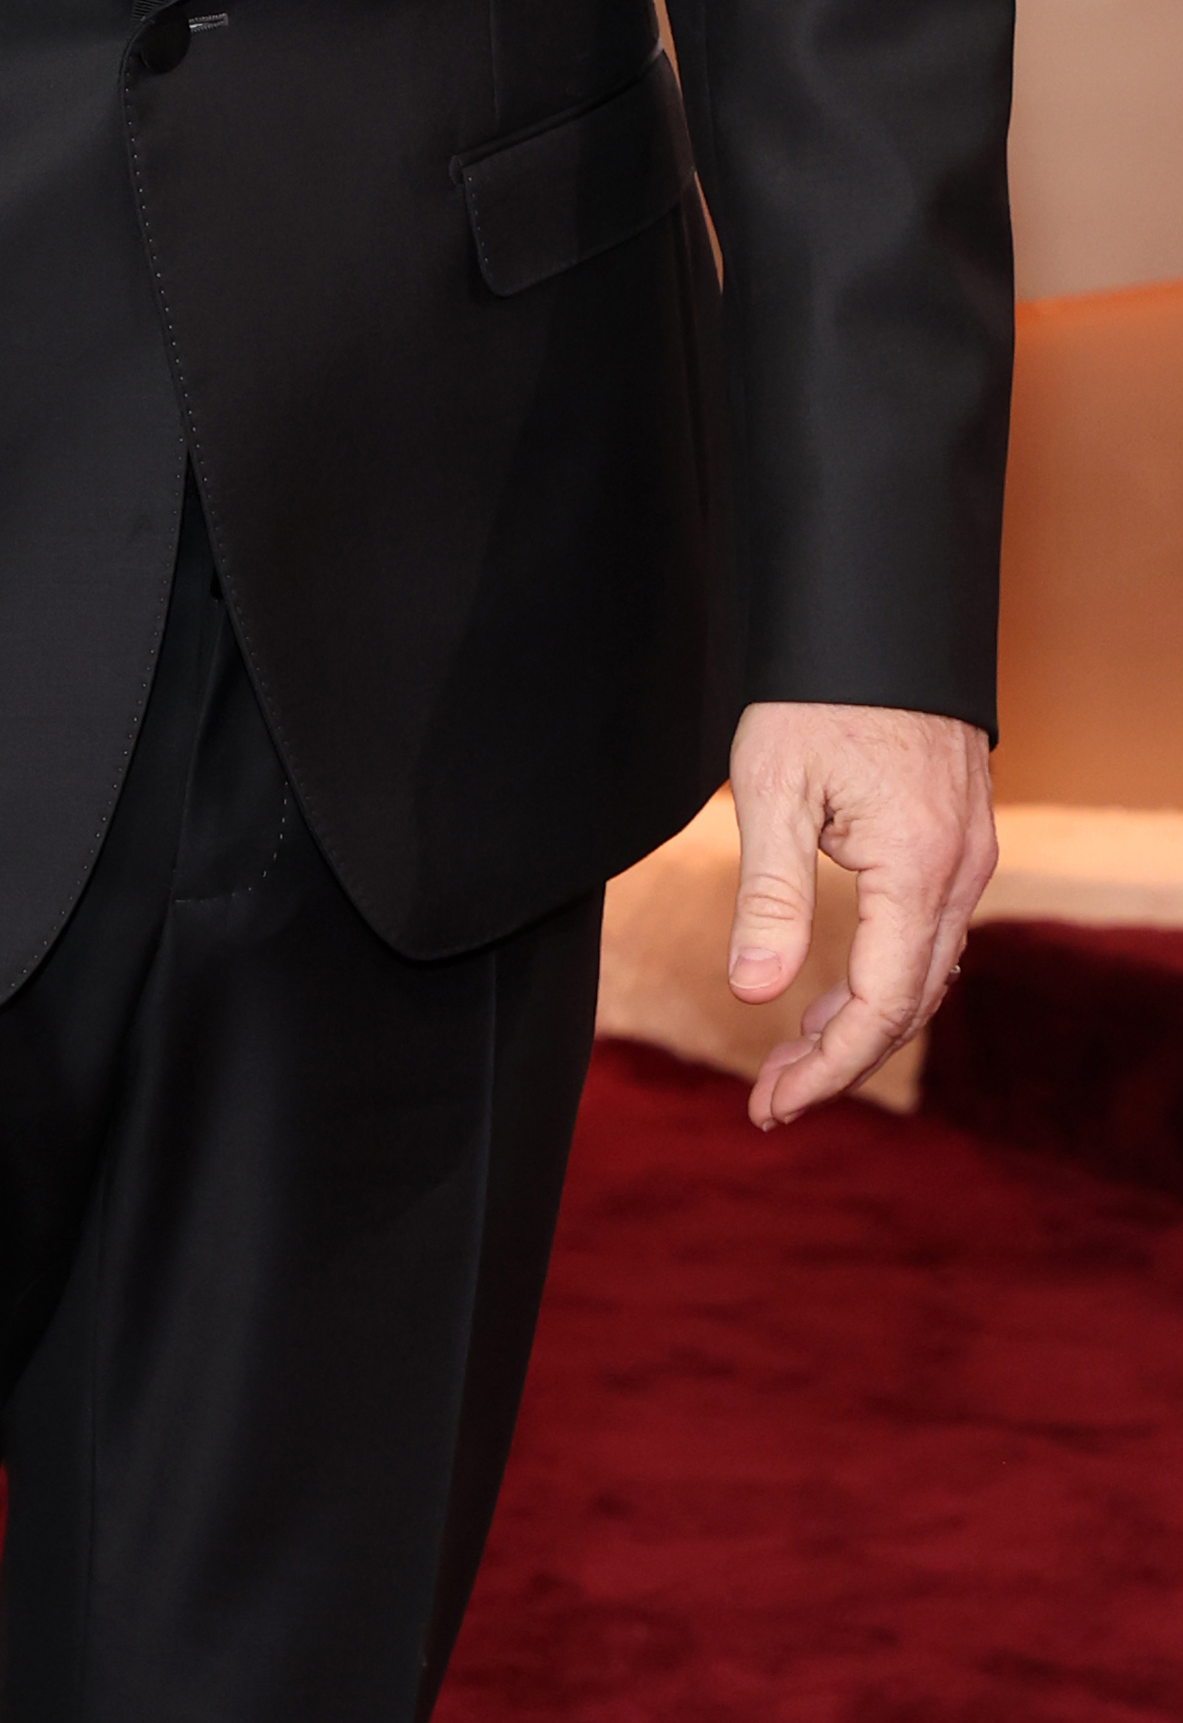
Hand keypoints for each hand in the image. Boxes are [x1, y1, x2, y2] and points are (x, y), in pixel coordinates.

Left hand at [727, 699, 996, 1127]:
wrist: (875, 618)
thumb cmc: (817, 695)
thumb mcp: (772, 791)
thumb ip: (769, 898)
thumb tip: (754, 994)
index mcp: (918, 868)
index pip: (881, 1005)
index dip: (828, 1066)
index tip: (770, 1104)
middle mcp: (960, 871)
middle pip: (910, 1002)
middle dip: (840, 1059)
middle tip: (770, 1096)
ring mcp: (969, 855)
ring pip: (926, 972)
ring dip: (862, 1021)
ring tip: (791, 1056)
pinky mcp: (958, 838)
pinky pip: (931, 933)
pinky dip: (886, 975)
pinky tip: (838, 991)